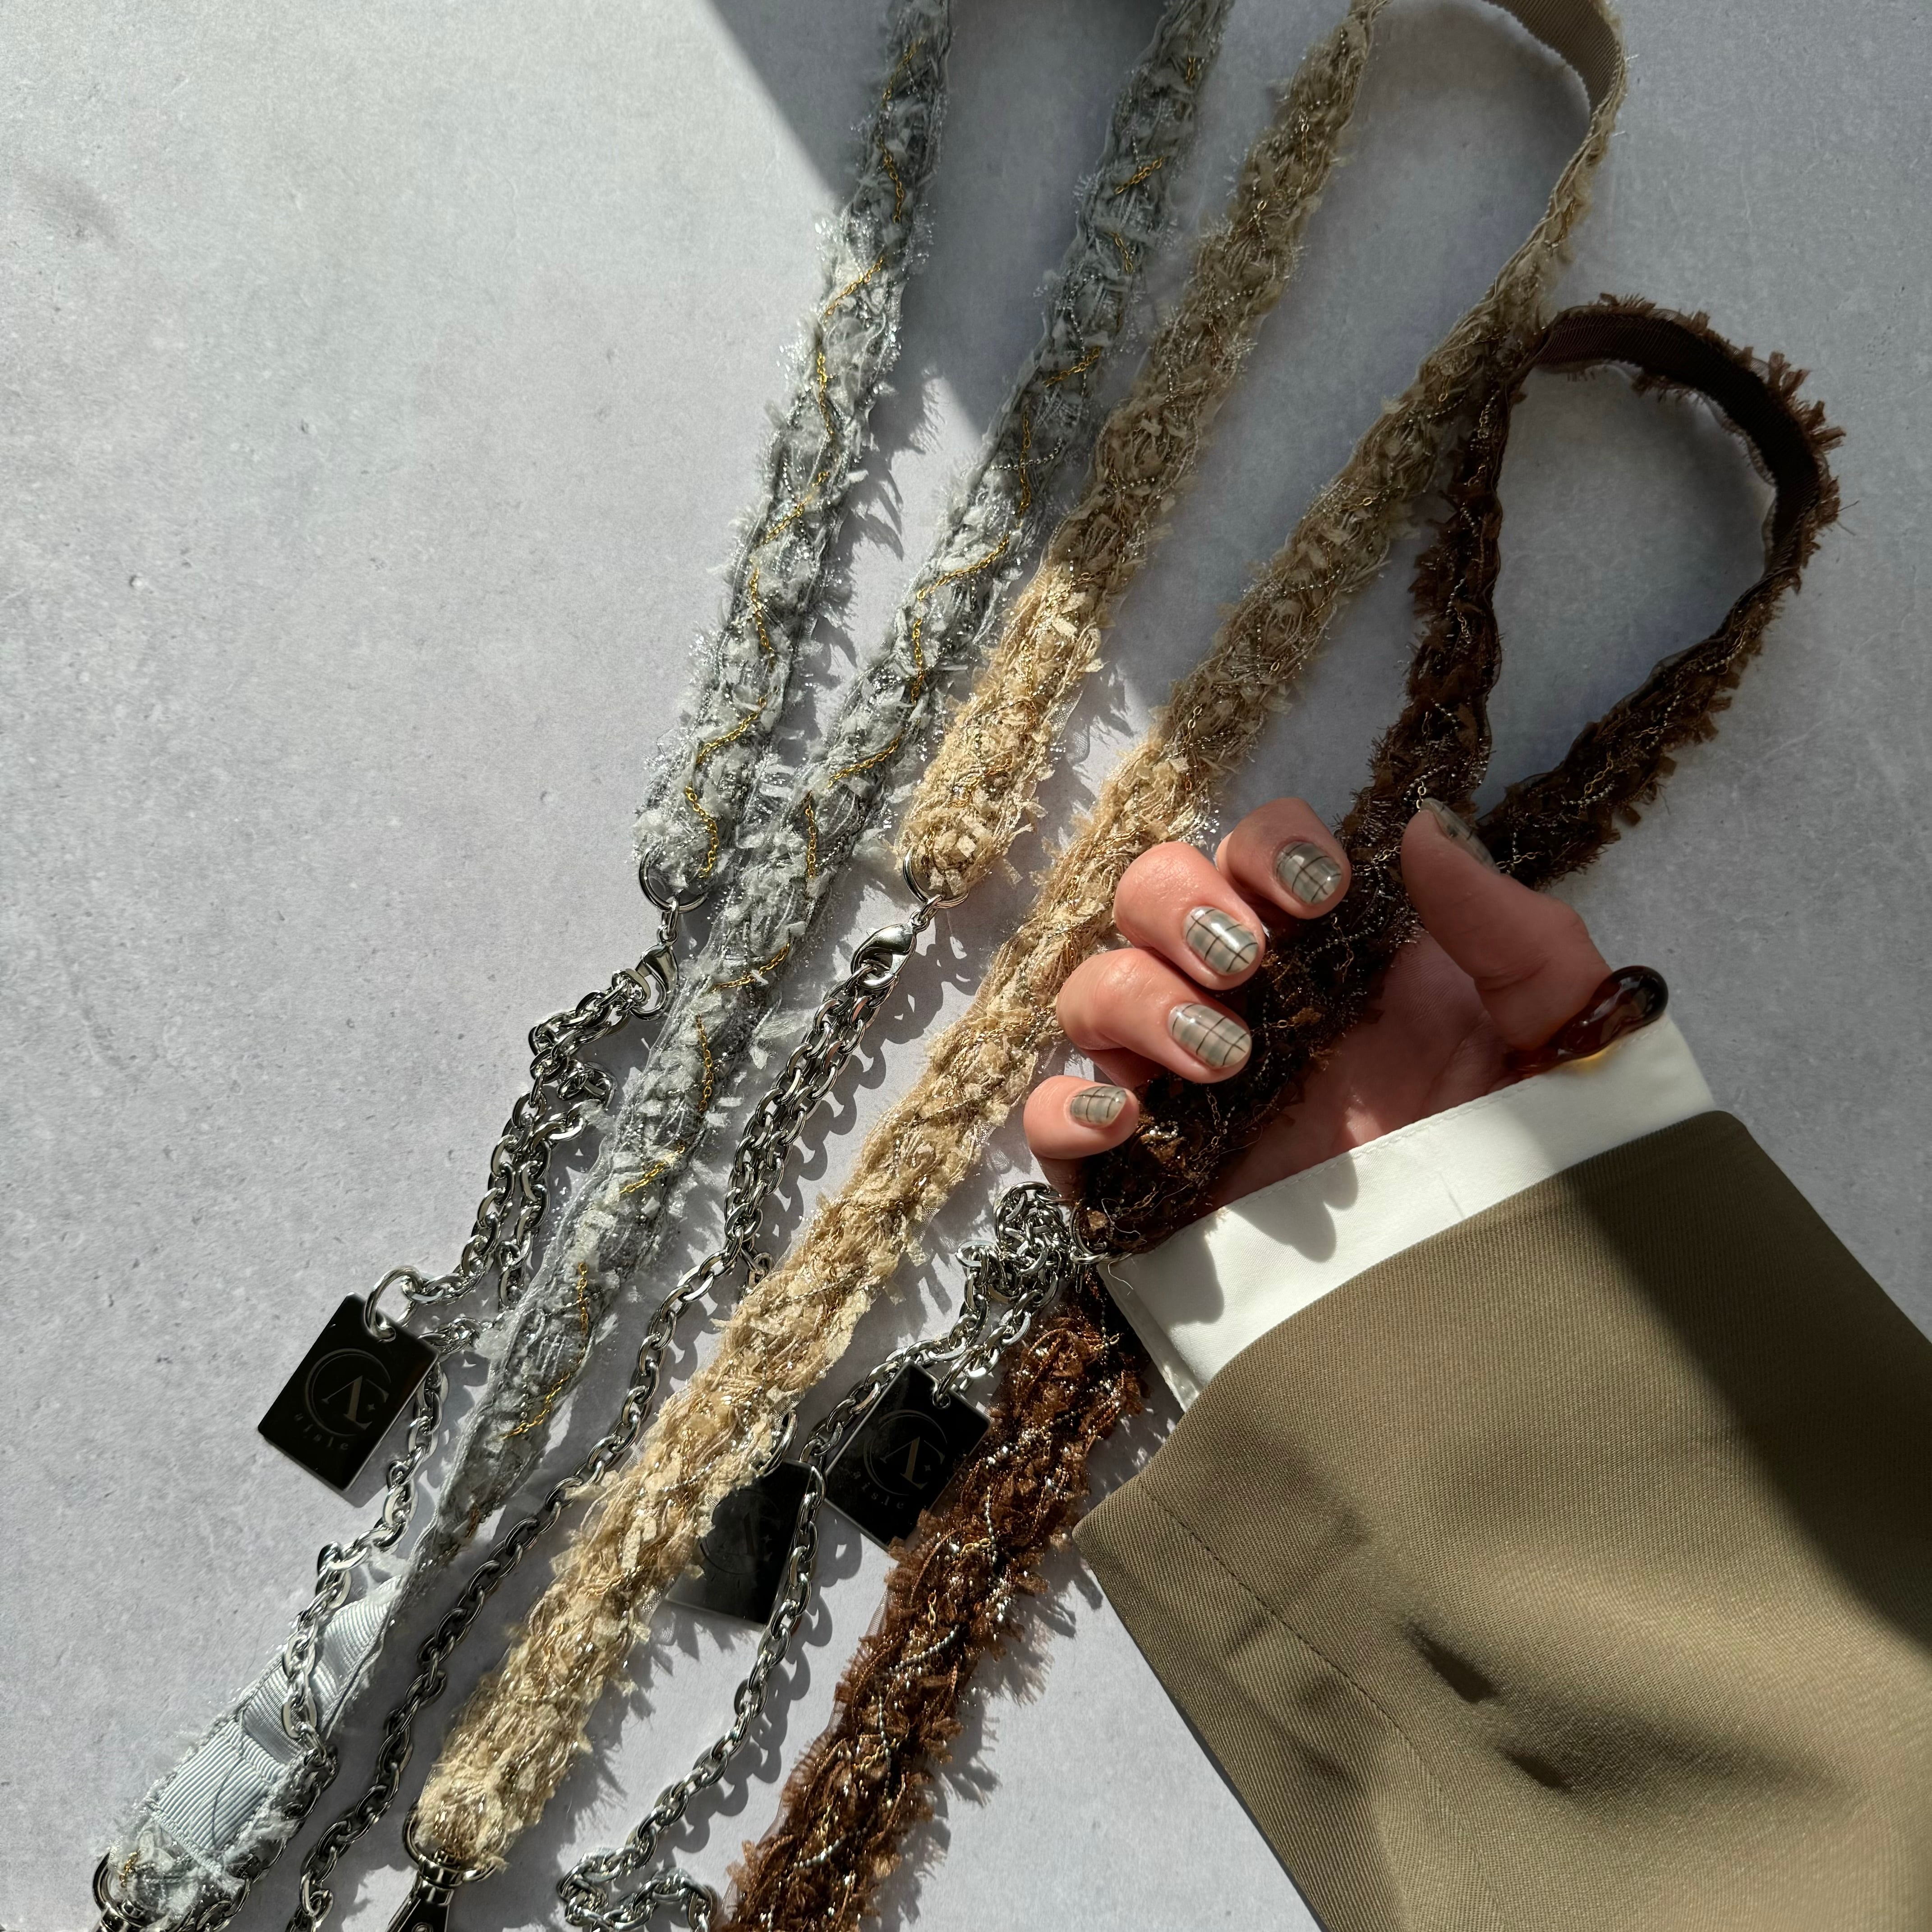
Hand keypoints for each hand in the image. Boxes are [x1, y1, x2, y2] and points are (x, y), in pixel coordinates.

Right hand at [1023, 796, 1610, 1210]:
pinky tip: (1125, 1119)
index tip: (1322, 891)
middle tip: (1248, 964)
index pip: (1257, 853)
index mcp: (1330, 959)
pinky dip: (1064, 1104)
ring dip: (1138, 997)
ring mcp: (1182, 1091)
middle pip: (1150, 896)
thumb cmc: (1529, 1169)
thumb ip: (1513, 930)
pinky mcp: (1141, 1178)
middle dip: (1183, 904)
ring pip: (1092, 991)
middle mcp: (1243, 1007)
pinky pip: (1050, 1119)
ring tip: (1225, 1060)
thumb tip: (1424, 824)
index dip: (1268, 845)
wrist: (1493, 1317)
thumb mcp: (1559, 1036)